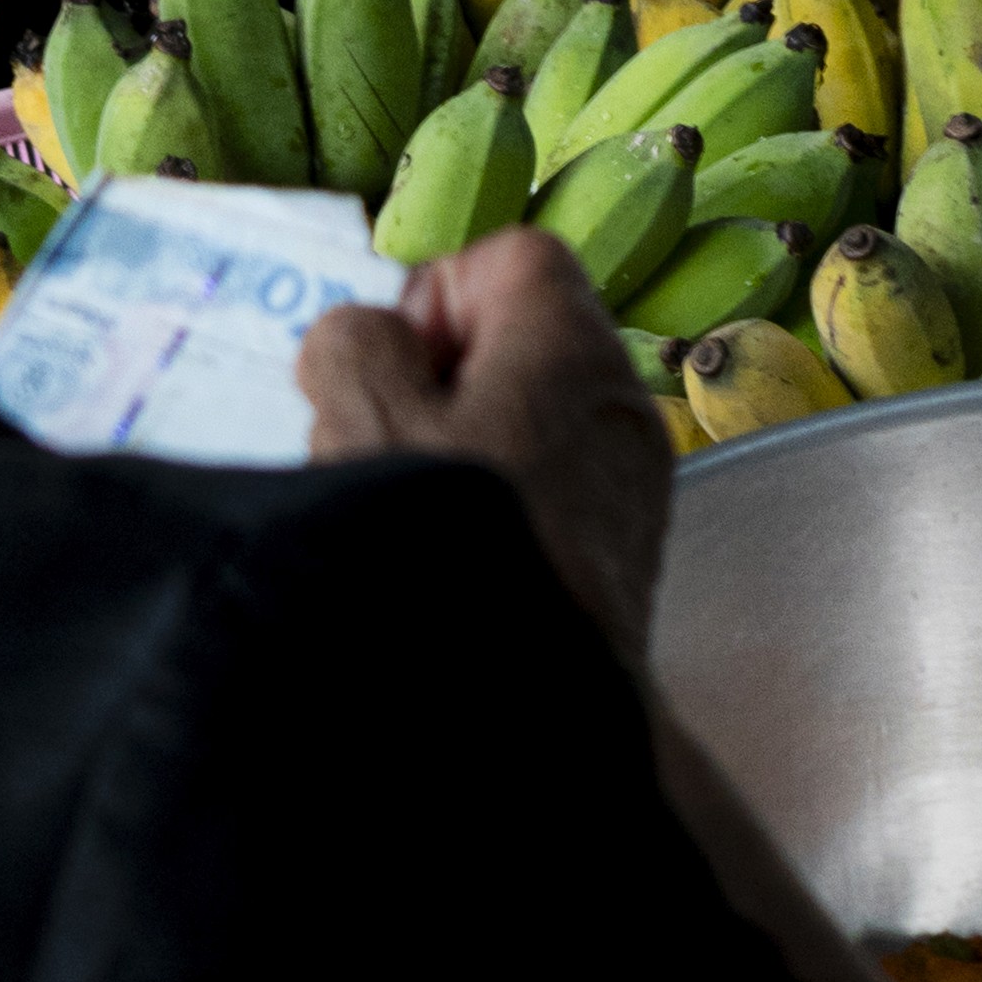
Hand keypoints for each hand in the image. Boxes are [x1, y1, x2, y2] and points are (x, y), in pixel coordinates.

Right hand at [298, 230, 669, 659]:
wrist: (533, 722)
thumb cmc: (454, 555)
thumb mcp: (366, 419)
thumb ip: (355, 346)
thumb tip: (371, 342)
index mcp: (572, 349)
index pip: (513, 259)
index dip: (436, 293)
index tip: (391, 364)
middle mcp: (618, 408)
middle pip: (510, 350)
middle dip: (423, 389)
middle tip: (373, 449)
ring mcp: (626, 491)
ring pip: (516, 431)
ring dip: (440, 463)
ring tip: (398, 523)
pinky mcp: (615, 566)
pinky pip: (537, 502)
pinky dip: (480, 519)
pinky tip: (436, 574)